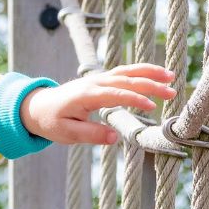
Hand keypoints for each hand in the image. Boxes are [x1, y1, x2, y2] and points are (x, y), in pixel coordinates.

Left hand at [19, 63, 176, 146]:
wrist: (37, 106)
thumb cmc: (51, 121)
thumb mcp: (67, 133)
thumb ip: (91, 134)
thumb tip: (115, 137)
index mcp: (85, 96)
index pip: (113, 94)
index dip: (132, 99)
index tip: (151, 106)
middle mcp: (92, 84)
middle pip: (124, 81)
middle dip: (148, 85)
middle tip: (172, 92)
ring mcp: (96, 80)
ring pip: (124, 72)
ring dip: (147, 73)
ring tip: (170, 76)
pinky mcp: (99, 81)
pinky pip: (121, 73)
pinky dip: (139, 72)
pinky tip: (156, 74)